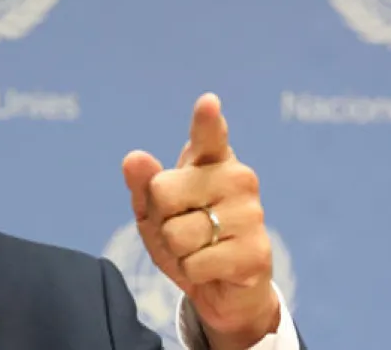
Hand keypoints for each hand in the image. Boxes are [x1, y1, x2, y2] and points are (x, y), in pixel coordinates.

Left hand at [122, 93, 280, 349]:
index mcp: (212, 161)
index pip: (209, 136)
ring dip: (178, 251)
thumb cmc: (186, 238)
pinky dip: (193, 272)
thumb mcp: (153, 212)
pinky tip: (213, 269)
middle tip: (184, 230)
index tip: (208, 102)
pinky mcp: (256, 251)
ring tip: (200, 250)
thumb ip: (143, 185)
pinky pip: (195, 263)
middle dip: (161, 221)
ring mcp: (251, 214)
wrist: (222, 288)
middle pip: (164, 193)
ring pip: (178, 234)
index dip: (207, 121)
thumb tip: (134, 158)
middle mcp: (237, 179)